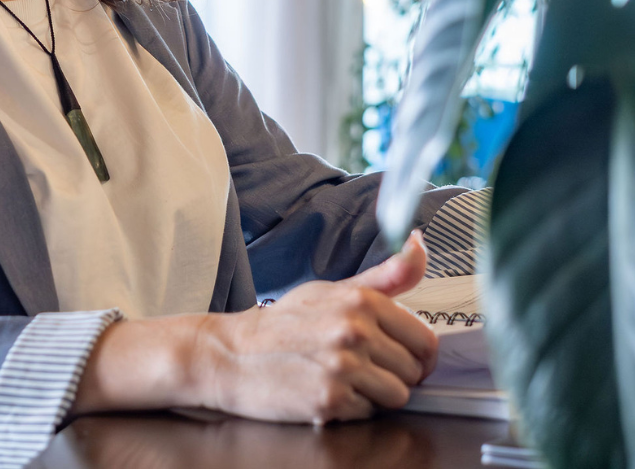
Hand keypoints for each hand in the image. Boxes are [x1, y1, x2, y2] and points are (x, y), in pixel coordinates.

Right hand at [196, 230, 436, 424]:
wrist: (233, 354)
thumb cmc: (285, 323)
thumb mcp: (332, 289)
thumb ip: (385, 275)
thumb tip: (418, 244)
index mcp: (361, 300)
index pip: (425, 339)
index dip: (415, 352)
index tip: (397, 354)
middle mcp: (355, 330)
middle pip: (414, 371)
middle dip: (393, 373)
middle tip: (360, 365)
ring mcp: (343, 366)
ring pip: (398, 396)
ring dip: (376, 394)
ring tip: (344, 378)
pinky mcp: (330, 400)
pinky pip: (369, 414)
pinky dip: (352, 408)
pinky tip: (327, 390)